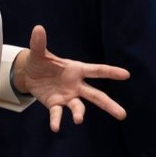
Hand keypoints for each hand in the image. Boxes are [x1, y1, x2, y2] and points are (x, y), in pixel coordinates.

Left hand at [15, 25, 129, 131]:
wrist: (29, 75)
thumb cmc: (40, 62)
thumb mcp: (38, 52)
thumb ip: (39, 43)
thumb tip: (38, 28)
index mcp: (77, 69)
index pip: (97, 70)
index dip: (111, 72)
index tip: (126, 75)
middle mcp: (76, 85)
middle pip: (96, 96)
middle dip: (109, 105)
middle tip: (123, 115)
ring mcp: (67, 97)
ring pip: (79, 107)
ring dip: (79, 113)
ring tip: (78, 120)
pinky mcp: (56, 105)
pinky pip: (58, 114)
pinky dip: (56, 120)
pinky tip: (55, 128)